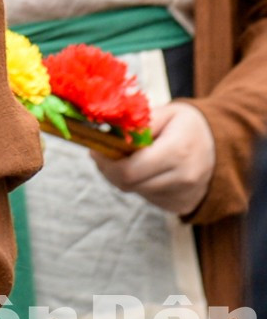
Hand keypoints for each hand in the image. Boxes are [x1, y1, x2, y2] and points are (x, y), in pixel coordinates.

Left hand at [92, 101, 215, 215]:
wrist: (222, 144)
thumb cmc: (187, 124)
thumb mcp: (165, 112)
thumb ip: (136, 123)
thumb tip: (106, 132)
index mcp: (177, 153)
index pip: (129, 170)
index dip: (105, 162)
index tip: (96, 149)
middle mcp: (184, 179)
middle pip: (128, 184)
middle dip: (110, 169)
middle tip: (104, 153)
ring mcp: (185, 196)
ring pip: (137, 191)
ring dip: (125, 176)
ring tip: (131, 158)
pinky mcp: (183, 206)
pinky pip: (149, 198)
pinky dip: (141, 184)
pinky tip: (148, 170)